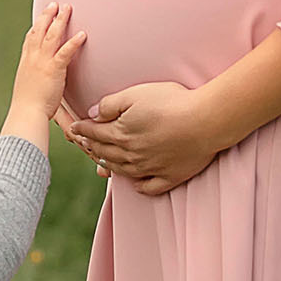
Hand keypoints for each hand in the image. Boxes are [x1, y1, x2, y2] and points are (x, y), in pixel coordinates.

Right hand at [4, 3, 86, 145]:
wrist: (26, 113)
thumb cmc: (28, 107)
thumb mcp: (29, 90)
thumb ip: (36, 83)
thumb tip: (40, 86)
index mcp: (25, 63)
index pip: (30, 39)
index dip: (36, 26)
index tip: (41, 17)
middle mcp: (32, 58)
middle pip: (39, 30)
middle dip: (47, 15)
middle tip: (54, 3)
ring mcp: (42, 62)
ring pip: (52, 35)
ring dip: (60, 20)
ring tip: (68, 8)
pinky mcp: (53, 69)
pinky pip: (65, 51)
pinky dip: (74, 42)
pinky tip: (83, 34)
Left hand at [69, 80, 222, 197]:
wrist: (206, 121)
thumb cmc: (173, 102)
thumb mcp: (137, 94)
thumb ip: (112, 104)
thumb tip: (93, 114)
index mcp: (121, 133)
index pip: (95, 133)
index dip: (83, 129)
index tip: (74, 128)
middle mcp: (131, 155)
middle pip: (105, 153)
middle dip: (91, 148)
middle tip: (84, 145)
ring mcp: (150, 168)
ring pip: (122, 171)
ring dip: (108, 166)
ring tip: (100, 163)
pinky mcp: (170, 176)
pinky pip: (148, 187)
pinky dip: (138, 186)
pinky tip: (134, 182)